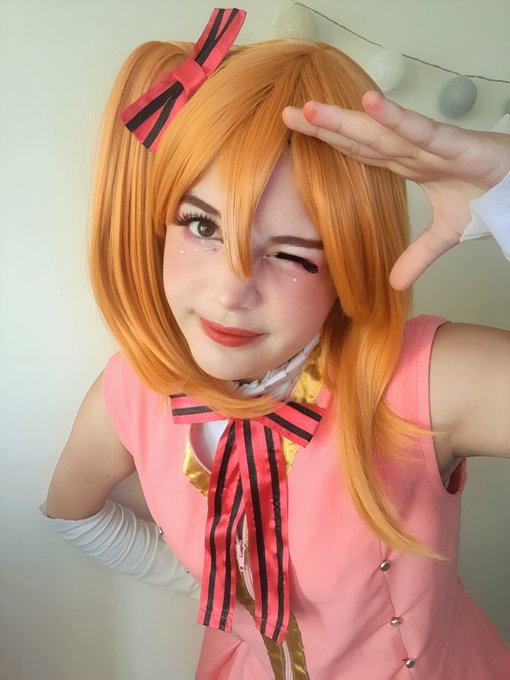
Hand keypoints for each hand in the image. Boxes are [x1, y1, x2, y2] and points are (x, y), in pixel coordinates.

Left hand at [283, 92, 509, 288]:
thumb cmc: (487, 195)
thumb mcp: (444, 235)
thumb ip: (417, 255)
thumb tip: (393, 283)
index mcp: (406, 165)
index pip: (359, 152)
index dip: (328, 142)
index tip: (296, 134)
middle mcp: (411, 151)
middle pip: (359, 138)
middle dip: (323, 127)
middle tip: (284, 116)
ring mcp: (430, 145)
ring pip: (380, 132)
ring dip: (345, 121)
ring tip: (309, 111)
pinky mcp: (454, 145)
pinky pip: (421, 131)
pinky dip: (396, 119)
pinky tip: (369, 104)